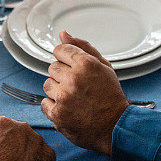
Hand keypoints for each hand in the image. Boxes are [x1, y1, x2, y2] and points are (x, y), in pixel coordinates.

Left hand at [42, 30, 129, 154]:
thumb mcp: (103, 65)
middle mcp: (73, 79)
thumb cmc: (110, 95)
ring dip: (57, 90)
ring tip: (73, 97)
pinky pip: (44, 103)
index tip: (73, 67)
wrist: (115, 126)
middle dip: (63, 74)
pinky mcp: (58, 115)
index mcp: (85, 64)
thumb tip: (62, 33)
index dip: (67, 58)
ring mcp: (64, 98)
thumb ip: (82, 46)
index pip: (60, 50)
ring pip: (47, 84)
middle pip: (52, 67)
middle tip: (77, 85)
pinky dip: (54, 106)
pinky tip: (68, 108)